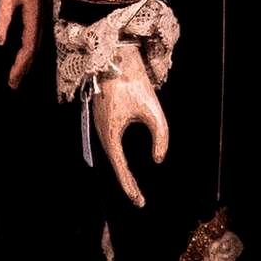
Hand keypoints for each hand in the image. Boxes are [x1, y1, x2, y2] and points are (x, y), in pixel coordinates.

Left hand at [0, 0, 50, 89]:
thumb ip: (3, 18)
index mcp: (35, 17)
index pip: (28, 50)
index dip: (20, 67)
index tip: (11, 83)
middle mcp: (42, 17)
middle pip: (35, 50)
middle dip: (24, 68)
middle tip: (14, 84)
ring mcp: (43, 12)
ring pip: (37, 42)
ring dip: (28, 59)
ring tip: (19, 71)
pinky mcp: (41, 6)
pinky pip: (37, 33)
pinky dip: (30, 46)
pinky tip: (25, 47)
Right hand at [92, 69, 171, 204]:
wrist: (116, 59)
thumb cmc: (135, 84)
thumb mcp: (154, 111)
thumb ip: (161, 137)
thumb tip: (158, 159)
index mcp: (110, 134)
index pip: (120, 169)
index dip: (130, 187)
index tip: (140, 202)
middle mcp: (101, 134)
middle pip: (115, 166)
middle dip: (128, 184)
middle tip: (140, 201)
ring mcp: (100, 127)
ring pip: (112, 156)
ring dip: (123, 173)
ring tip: (136, 188)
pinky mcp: (103, 121)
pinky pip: (112, 146)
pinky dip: (120, 160)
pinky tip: (127, 167)